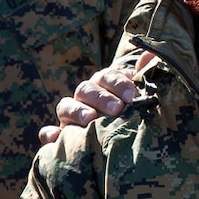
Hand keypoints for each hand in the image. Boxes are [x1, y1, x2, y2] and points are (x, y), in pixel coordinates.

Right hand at [42, 52, 158, 140]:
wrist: (118, 142)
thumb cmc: (130, 112)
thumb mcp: (138, 95)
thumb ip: (144, 75)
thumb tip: (150, 55)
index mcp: (103, 85)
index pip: (106, 77)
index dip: (118, 83)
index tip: (131, 96)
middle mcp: (84, 97)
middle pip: (86, 89)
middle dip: (101, 98)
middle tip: (117, 109)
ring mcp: (70, 116)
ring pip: (65, 106)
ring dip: (77, 111)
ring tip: (90, 119)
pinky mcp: (60, 137)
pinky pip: (48, 133)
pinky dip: (49, 134)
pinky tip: (55, 137)